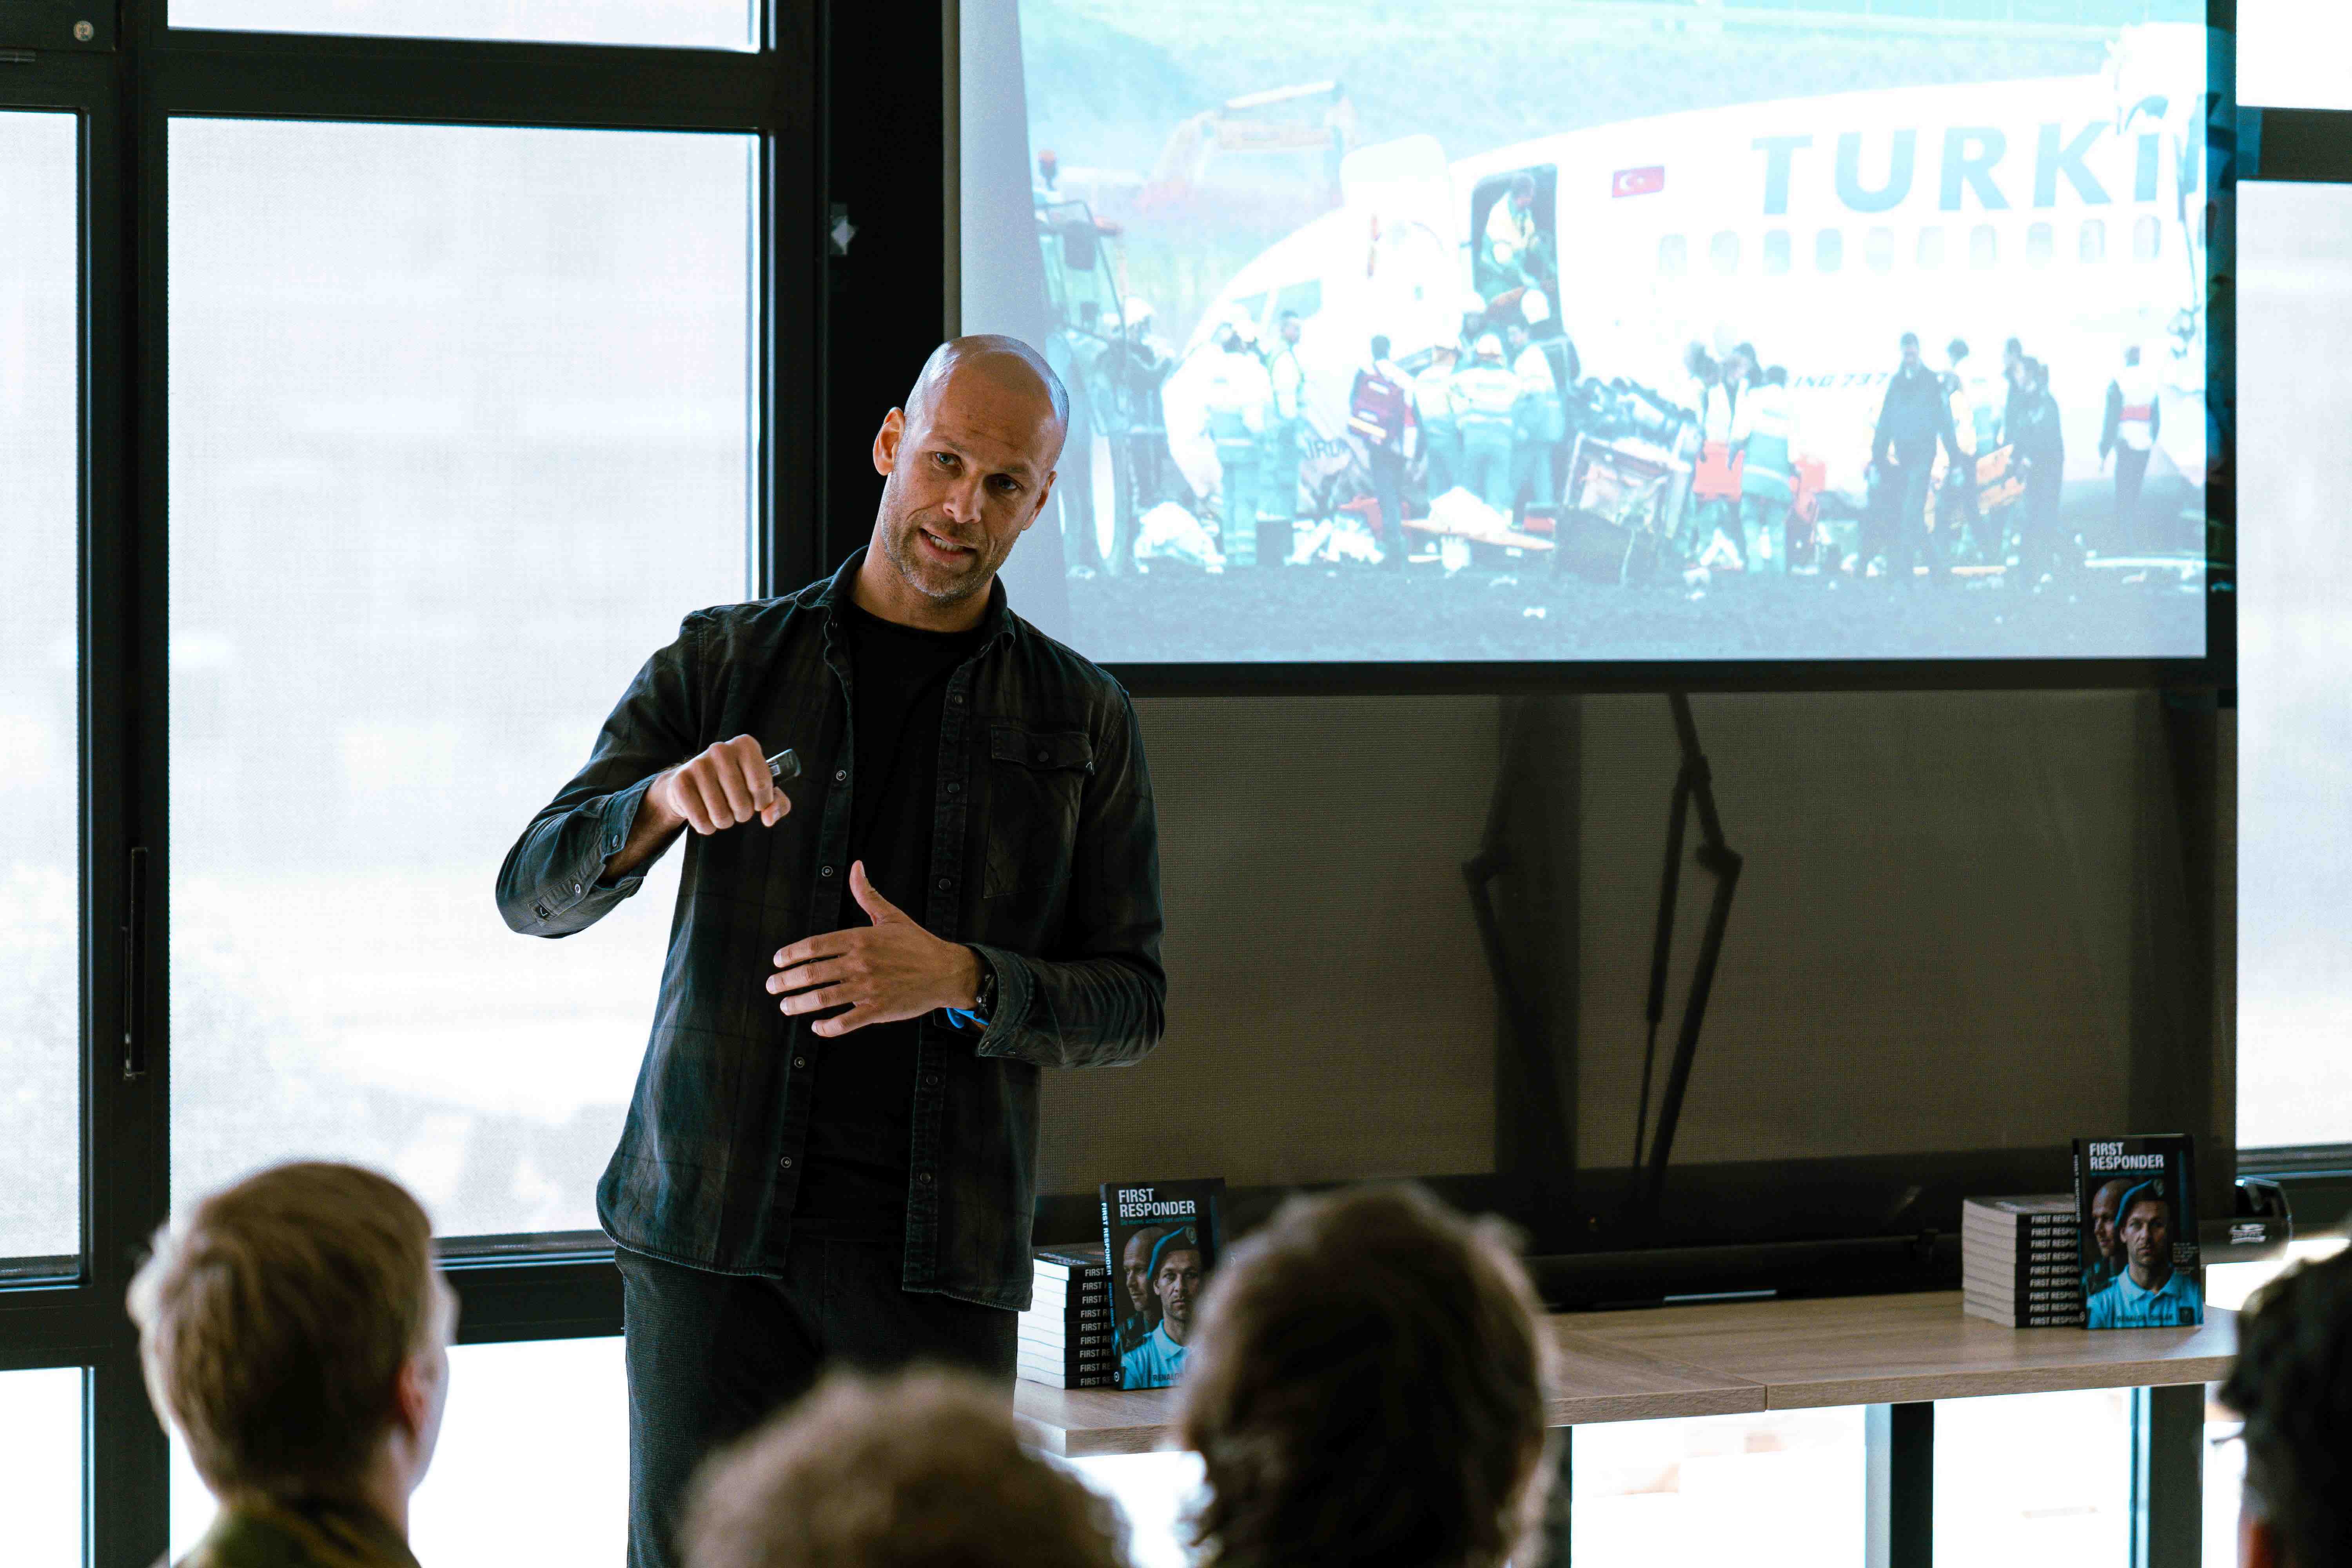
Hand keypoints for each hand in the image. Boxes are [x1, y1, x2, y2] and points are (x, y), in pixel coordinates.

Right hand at [655, 736, 787, 836]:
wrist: (691, 783)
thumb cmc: (733, 785)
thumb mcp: (760, 790)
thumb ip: (777, 803)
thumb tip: (769, 818)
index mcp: (745, 745)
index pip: (763, 784)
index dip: (763, 802)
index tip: (757, 801)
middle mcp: (721, 749)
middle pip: (743, 802)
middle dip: (742, 814)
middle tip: (736, 808)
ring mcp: (698, 764)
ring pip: (721, 814)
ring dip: (724, 822)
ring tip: (720, 811)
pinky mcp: (680, 782)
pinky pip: (700, 820)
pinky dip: (706, 826)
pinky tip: (704, 815)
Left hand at [767, 862, 981, 1036]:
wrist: (946, 971)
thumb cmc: (917, 944)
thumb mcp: (891, 915)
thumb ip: (867, 894)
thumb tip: (856, 866)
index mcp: (860, 938)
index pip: (815, 945)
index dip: (791, 954)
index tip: (777, 961)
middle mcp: (861, 963)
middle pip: (812, 973)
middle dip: (785, 982)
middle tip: (772, 986)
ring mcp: (869, 988)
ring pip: (823, 999)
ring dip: (799, 1004)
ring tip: (786, 1006)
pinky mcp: (878, 1010)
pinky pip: (846, 1022)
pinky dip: (828, 1027)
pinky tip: (817, 1026)